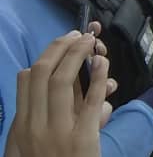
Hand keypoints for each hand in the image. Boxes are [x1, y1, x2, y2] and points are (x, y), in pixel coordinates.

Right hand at [6, 32, 115, 156]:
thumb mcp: (28, 144)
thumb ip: (33, 114)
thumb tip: (32, 75)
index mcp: (21, 127)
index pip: (28, 82)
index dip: (45, 57)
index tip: (60, 44)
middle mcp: (35, 126)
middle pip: (43, 75)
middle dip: (59, 49)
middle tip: (76, 35)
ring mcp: (58, 132)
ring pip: (62, 83)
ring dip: (76, 55)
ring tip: (89, 41)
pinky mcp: (83, 137)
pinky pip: (90, 102)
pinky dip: (97, 78)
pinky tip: (103, 62)